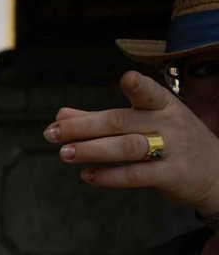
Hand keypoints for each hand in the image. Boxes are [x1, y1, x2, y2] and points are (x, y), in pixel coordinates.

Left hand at [49, 71, 218, 213]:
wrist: (216, 173)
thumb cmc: (174, 143)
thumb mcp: (146, 123)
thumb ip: (101, 119)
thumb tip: (61, 114)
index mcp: (164, 105)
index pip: (150, 93)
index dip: (140, 86)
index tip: (127, 78)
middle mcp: (169, 124)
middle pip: (122, 121)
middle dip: (83, 127)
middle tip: (52, 133)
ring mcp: (173, 150)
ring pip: (127, 147)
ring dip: (92, 150)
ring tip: (64, 154)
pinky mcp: (171, 175)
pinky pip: (136, 175)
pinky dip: (109, 176)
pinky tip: (87, 175)